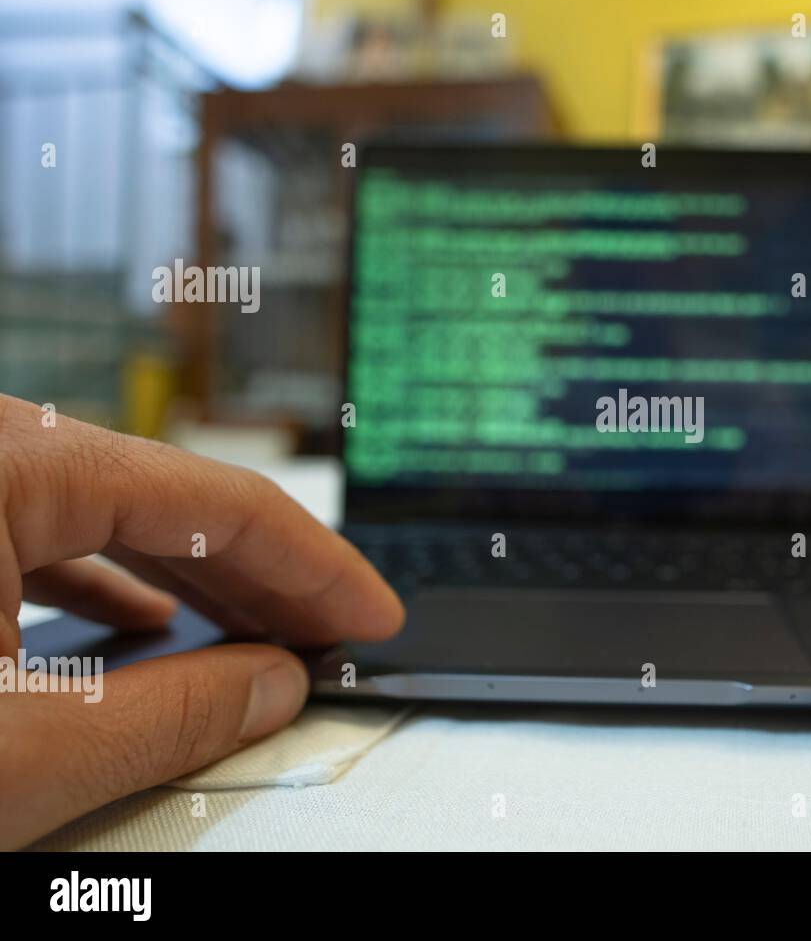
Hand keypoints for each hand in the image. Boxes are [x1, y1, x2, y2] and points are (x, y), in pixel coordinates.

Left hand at [0, 395, 402, 847]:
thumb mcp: (17, 751)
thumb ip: (169, 715)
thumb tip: (273, 685)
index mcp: (7, 461)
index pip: (218, 501)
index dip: (318, 565)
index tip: (372, 613)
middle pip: (169, 503)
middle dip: (264, 579)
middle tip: (336, 634)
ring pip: (107, 517)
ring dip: (194, 584)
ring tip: (260, 634)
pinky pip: (39, 535)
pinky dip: (107, 585)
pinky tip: (146, 621)